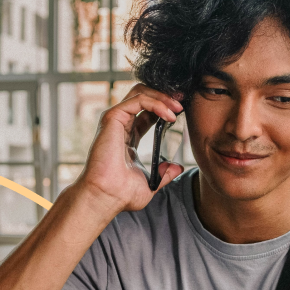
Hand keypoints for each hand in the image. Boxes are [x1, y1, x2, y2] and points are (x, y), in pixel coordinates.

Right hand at [74, 84, 185, 213]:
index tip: (181, 112)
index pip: (147, 112)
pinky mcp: (112, 118)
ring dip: (163, 97)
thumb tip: (177, 167)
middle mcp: (120, 126)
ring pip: (141, 92)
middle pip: (144, 96)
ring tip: (178, 108)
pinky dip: (157, 103)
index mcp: (127, 138)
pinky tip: (169, 115)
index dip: (165, 108)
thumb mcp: (150, 183)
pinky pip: (138, 100)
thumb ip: (164, 173)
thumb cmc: (121, 194)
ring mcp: (115, 121)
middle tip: (182, 103)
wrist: (107, 196)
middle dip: (165, 96)